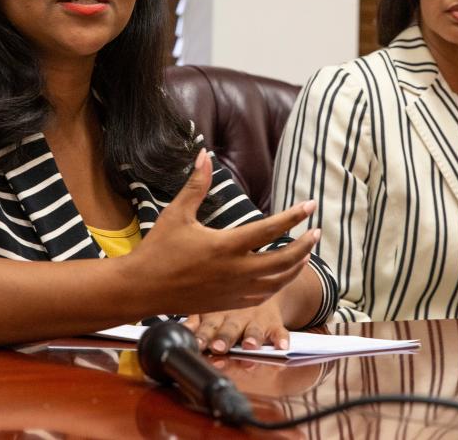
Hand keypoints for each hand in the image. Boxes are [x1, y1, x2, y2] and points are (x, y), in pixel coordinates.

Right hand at [127, 148, 318, 316]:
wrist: (141, 289)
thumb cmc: (158, 249)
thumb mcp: (176, 213)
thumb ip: (196, 184)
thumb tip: (204, 154)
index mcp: (225, 246)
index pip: (270, 230)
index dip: (293, 216)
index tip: (310, 205)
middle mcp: (235, 271)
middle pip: (284, 260)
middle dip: (305, 245)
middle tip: (316, 231)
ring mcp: (234, 291)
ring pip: (278, 282)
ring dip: (296, 266)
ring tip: (306, 253)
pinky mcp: (228, 304)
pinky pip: (263, 297)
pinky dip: (278, 285)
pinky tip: (282, 275)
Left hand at [185, 295, 289, 354]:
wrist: (259, 285)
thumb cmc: (227, 305)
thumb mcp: (209, 310)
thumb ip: (195, 324)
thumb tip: (178, 333)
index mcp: (216, 315)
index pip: (208, 328)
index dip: (202, 337)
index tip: (198, 345)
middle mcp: (235, 317)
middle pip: (229, 329)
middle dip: (224, 339)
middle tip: (218, 347)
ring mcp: (256, 319)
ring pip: (254, 329)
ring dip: (252, 337)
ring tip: (250, 346)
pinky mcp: (274, 322)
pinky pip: (280, 331)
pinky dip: (282, 339)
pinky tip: (282, 347)